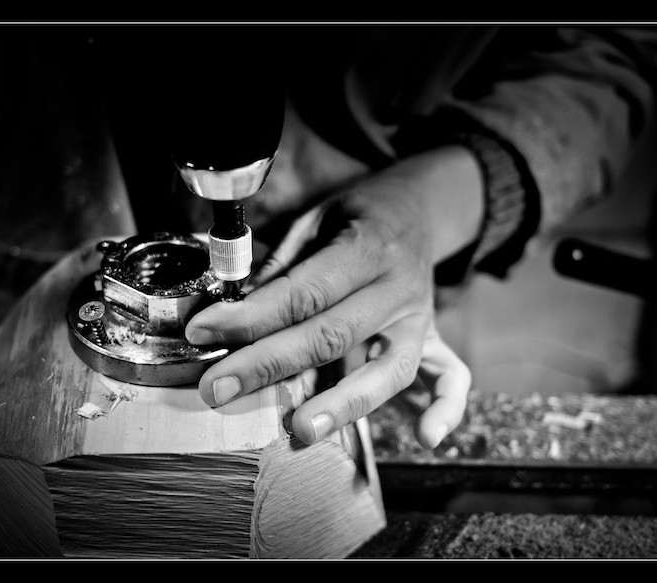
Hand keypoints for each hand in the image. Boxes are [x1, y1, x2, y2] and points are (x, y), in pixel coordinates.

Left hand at [186, 146, 483, 447]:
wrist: (418, 209)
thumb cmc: (355, 217)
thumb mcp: (314, 219)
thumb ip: (281, 265)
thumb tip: (232, 310)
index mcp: (367, 248)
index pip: (304, 292)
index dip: (251, 317)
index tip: (203, 333)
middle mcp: (398, 287)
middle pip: (332, 336)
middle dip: (269, 364)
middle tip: (219, 389)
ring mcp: (420, 319)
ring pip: (387, 369)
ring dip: (344, 403)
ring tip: (301, 430)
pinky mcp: (433, 339)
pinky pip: (452, 377)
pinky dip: (446, 409)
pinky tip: (427, 436)